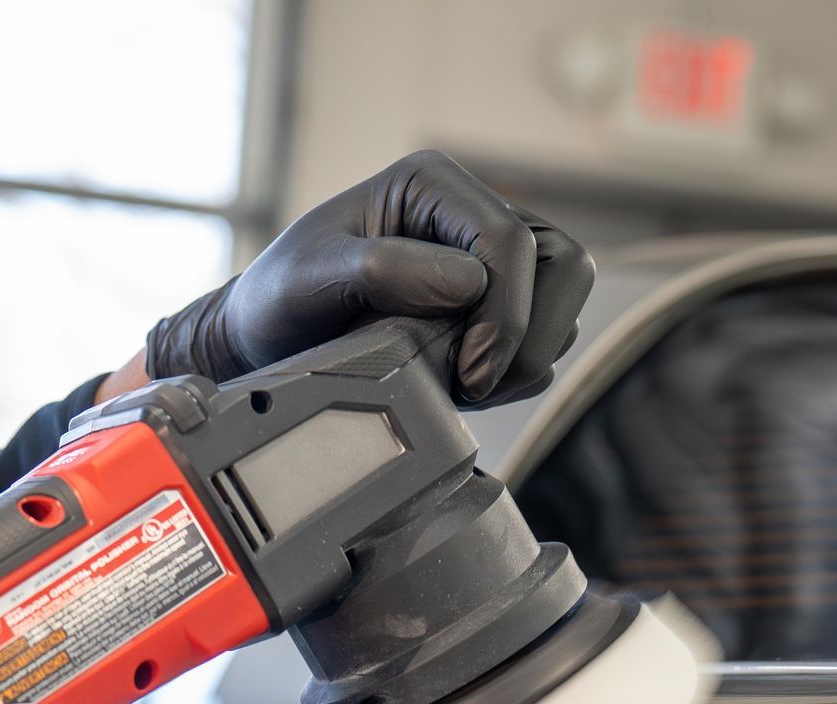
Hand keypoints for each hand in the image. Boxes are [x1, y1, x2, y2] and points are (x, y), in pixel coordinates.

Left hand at [145, 150, 594, 405]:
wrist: (271, 342)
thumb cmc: (280, 302)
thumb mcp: (306, 281)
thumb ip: (380, 270)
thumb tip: (467, 282)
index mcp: (432, 185)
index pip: (511, 240)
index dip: (504, 314)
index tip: (469, 374)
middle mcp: (471, 213)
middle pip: (563, 265)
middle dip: (530, 336)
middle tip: (478, 385)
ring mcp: (493, 260)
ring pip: (565, 302)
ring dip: (528, 356)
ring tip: (466, 386)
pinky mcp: (500, 304)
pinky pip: (547, 335)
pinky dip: (519, 370)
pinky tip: (465, 385)